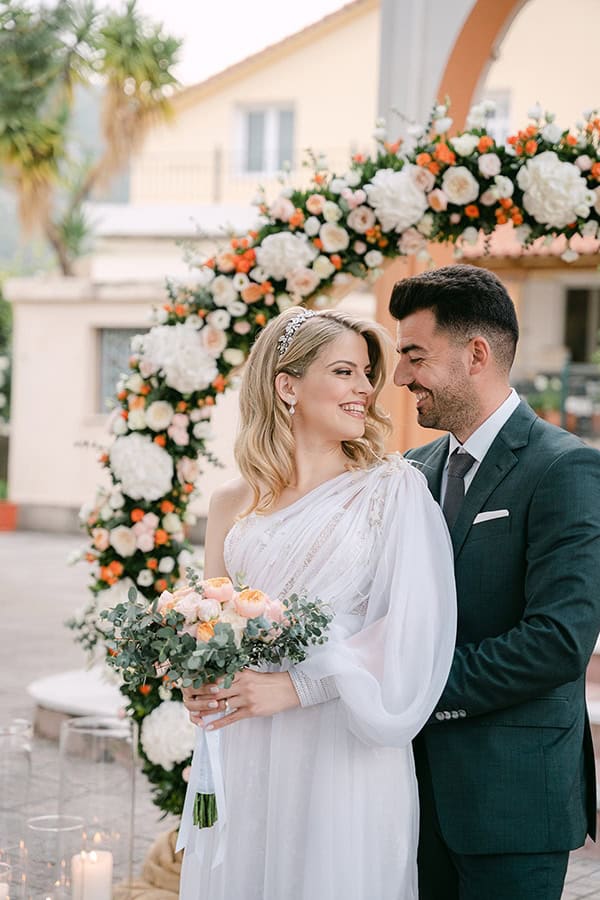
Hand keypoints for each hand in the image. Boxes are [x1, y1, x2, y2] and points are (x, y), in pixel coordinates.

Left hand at [181, 670, 299, 730]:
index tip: (192, 688)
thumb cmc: (269, 682)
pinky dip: (219, 723)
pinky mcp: (251, 710)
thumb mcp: (252, 675)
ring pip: (222, 706)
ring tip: (195, 717)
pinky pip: (231, 718)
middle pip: (216, 692)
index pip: (218, 679)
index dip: (204, 685)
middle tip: (189, 703)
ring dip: (207, 712)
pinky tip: (209, 727)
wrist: (288, 689)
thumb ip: (236, 677)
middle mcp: (242, 685)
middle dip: (202, 698)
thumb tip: (219, 681)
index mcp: (241, 674)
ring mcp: (246, 698)